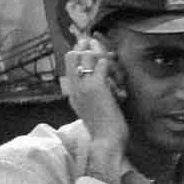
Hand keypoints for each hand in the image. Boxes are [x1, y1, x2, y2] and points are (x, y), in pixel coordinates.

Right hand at [60, 34, 129, 173]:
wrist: (106, 141)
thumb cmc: (104, 128)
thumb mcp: (92, 109)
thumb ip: (91, 95)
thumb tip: (102, 82)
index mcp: (71, 93)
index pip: (67, 64)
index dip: (77, 52)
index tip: (88, 46)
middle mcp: (74, 88)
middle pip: (71, 56)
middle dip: (84, 46)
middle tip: (95, 42)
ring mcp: (84, 86)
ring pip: (86, 56)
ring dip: (100, 52)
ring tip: (110, 55)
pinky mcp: (97, 87)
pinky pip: (102, 64)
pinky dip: (110, 63)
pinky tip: (116, 67)